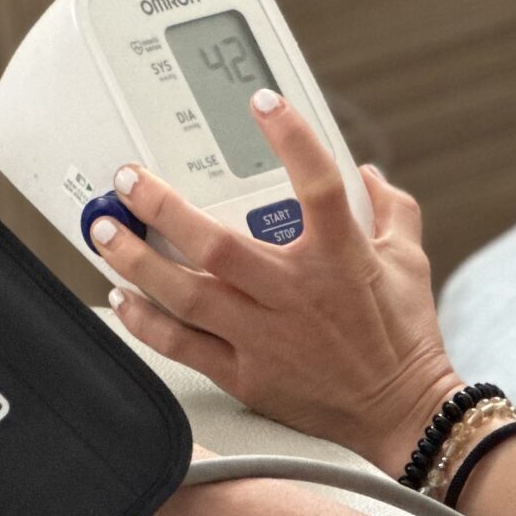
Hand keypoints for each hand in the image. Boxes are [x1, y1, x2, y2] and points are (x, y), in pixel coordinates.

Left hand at [93, 93, 461, 465]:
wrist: (401, 413)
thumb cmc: (406, 337)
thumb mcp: (411, 262)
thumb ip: (392, 209)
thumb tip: (368, 172)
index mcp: (342, 256)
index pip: (318, 182)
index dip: (290, 137)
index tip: (262, 103)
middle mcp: (296, 293)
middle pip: (216, 245)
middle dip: (162, 208)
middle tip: (129, 180)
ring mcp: (266, 336)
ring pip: (185, 295)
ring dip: (136, 262)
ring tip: (105, 232)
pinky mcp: (247, 375)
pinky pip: (182, 346)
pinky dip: (146, 323)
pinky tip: (122, 298)